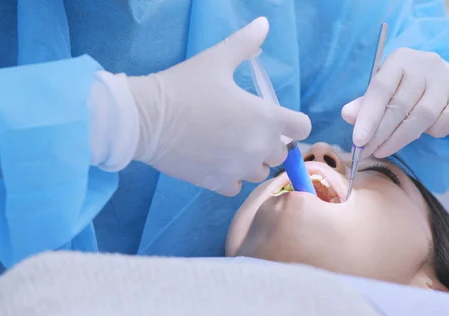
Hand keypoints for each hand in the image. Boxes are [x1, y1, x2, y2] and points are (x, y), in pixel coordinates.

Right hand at [128, 17, 310, 195]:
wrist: (147, 119)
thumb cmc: (185, 87)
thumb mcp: (217, 59)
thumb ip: (245, 43)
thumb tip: (263, 23)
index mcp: (266, 118)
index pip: (302, 127)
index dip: (293, 122)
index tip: (276, 117)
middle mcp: (259, 148)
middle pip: (282, 152)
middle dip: (269, 141)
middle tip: (245, 128)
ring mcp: (239, 169)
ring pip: (260, 171)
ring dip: (252, 161)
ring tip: (230, 146)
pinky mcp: (218, 184)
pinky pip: (237, 186)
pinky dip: (231, 177)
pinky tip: (216, 162)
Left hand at [341, 48, 448, 157]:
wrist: (441, 77)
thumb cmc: (402, 85)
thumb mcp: (381, 88)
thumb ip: (364, 103)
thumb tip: (347, 115)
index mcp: (400, 60)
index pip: (381, 88)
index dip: (368, 117)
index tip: (358, 141)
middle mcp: (425, 66)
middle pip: (400, 106)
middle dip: (380, 134)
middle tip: (365, 152)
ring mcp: (446, 82)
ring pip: (423, 117)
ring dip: (400, 139)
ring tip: (383, 150)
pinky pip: (447, 122)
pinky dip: (432, 133)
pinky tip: (418, 135)